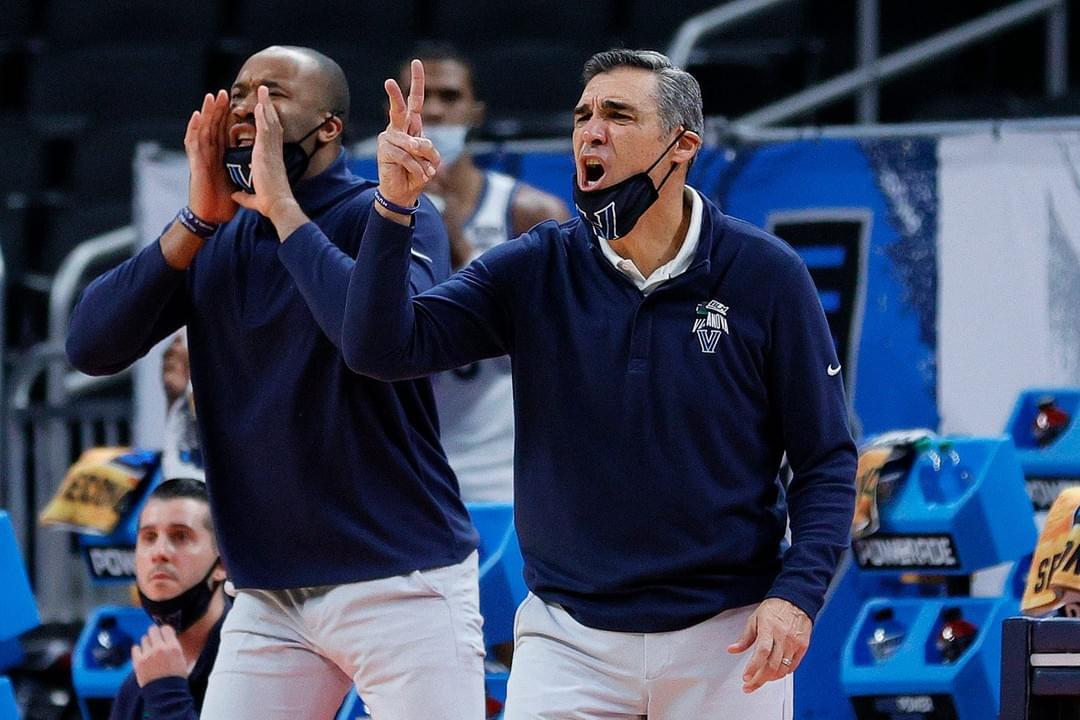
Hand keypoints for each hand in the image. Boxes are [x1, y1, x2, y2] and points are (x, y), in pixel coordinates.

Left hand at [131, 624, 187, 686]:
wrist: (166, 693)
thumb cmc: (175, 678)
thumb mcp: (181, 658)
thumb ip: (173, 645)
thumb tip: (167, 638)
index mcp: (173, 647)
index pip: (165, 628)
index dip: (164, 631)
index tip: (164, 634)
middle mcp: (160, 648)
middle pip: (153, 630)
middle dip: (154, 634)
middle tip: (155, 640)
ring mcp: (148, 654)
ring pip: (144, 638)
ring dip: (147, 643)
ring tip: (150, 650)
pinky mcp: (138, 662)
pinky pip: (135, 648)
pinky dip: (138, 650)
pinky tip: (142, 655)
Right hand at [185, 90, 237, 224]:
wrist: (212, 217)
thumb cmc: (222, 202)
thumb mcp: (238, 182)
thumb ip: (242, 172)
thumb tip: (257, 168)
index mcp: (220, 156)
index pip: (224, 131)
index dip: (228, 117)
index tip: (236, 102)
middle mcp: (209, 154)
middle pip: (213, 126)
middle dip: (218, 109)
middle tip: (223, 92)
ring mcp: (201, 157)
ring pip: (202, 130)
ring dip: (206, 113)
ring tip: (211, 97)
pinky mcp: (195, 164)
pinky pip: (193, 143)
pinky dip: (194, 128)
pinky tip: (197, 115)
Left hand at [230, 85, 297, 219]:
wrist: (277, 205)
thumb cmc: (269, 204)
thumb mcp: (254, 198)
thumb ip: (244, 195)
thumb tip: (235, 195)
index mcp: (272, 161)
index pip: (271, 137)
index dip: (269, 123)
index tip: (265, 112)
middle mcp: (274, 152)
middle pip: (273, 124)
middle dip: (269, 108)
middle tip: (265, 93)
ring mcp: (271, 150)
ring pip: (270, 122)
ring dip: (266, 105)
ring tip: (262, 90)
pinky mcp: (266, 151)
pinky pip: (265, 128)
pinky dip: (263, 115)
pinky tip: (259, 103)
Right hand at [377, 59, 439, 209]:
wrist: (403, 193)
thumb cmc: (417, 173)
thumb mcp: (431, 161)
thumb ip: (428, 150)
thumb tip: (417, 145)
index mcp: (412, 126)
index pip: (415, 101)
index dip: (417, 82)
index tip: (416, 62)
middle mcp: (398, 128)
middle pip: (400, 109)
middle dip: (395, 96)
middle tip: (388, 82)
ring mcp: (389, 138)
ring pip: (412, 143)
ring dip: (423, 161)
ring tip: (424, 171)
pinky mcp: (384, 150)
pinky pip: (407, 156)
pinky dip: (417, 168)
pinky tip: (419, 175)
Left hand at [727, 598, 810, 692]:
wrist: (795, 600)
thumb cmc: (774, 609)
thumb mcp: (754, 619)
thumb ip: (744, 638)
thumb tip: (732, 649)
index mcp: (769, 628)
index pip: (762, 652)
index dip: (753, 667)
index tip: (745, 677)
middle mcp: (783, 637)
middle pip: (772, 665)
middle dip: (759, 679)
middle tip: (749, 685)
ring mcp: (794, 643)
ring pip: (782, 669)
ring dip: (769, 679)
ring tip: (759, 680)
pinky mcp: (802, 647)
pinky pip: (792, 666)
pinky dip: (782, 674)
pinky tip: (773, 675)